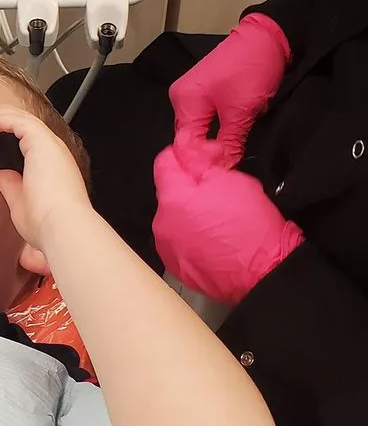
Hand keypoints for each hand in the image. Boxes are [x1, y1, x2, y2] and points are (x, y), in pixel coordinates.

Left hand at [0, 103, 92, 254]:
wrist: (60, 225)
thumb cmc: (45, 222)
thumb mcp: (20, 202)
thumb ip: (11, 185)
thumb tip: (0, 173)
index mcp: (49, 166)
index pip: (28, 141)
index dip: (9, 131)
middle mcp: (52, 153)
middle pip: (26, 125)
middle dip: (3, 116)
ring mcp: (50, 146)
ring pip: (23, 119)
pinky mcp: (43, 142)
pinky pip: (19, 122)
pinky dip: (1, 119)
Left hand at [153, 148, 303, 304]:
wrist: (265, 274)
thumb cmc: (251, 226)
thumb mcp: (231, 180)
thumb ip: (202, 162)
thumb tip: (188, 151)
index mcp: (172, 199)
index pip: (164, 162)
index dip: (185, 153)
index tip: (203, 155)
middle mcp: (162, 224)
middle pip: (170, 192)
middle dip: (190, 185)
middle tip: (218, 186)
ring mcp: (168, 248)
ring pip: (174, 218)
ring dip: (190, 212)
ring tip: (219, 217)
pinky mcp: (177, 267)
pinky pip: (180, 241)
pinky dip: (193, 235)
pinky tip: (216, 238)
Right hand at [170, 14, 290, 177]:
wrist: (269, 37)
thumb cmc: (252, 71)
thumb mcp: (242, 112)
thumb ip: (229, 143)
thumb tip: (222, 169)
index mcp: (184, 101)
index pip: (185, 143)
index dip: (200, 161)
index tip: (218, 177)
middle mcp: (181, 97)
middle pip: (189, 136)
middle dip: (205, 153)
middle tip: (225, 172)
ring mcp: (192, 92)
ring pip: (198, 128)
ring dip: (212, 143)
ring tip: (228, 158)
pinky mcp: (204, 89)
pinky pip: (205, 117)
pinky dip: (216, 130)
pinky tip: (228, 140)